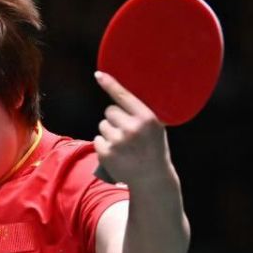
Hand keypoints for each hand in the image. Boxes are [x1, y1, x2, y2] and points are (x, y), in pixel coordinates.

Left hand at [92, 71, 174, 185]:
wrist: (152, 178)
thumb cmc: (153, 149)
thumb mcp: (155, 128)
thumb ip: (140, 113)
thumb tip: (121, 95)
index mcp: (146, 118)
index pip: (123, 96)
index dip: (110, 84)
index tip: (99, 74)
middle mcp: (132, 128)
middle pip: (109, 111)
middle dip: (115, 119)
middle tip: (127, 132)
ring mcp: (118, 142)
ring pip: (102, 125)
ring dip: (109, 132)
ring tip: (124, 145)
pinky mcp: (106, 154)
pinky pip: (97, 139)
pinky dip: (104, 145)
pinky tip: (117, 153)